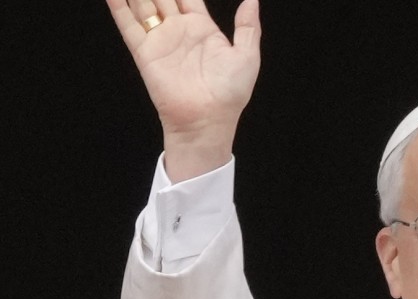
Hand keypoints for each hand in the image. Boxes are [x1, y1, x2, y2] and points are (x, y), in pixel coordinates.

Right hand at [107, 0, 261, 180]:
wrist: (207, 119)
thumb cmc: (230, 93)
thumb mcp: (247, 56)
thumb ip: (248, 26)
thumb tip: (253, 0)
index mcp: (203, 29)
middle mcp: (179, 30)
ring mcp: (160, 39)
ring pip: (143, 3)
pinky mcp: (144, 51)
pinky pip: (127, 23)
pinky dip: (118, 5)